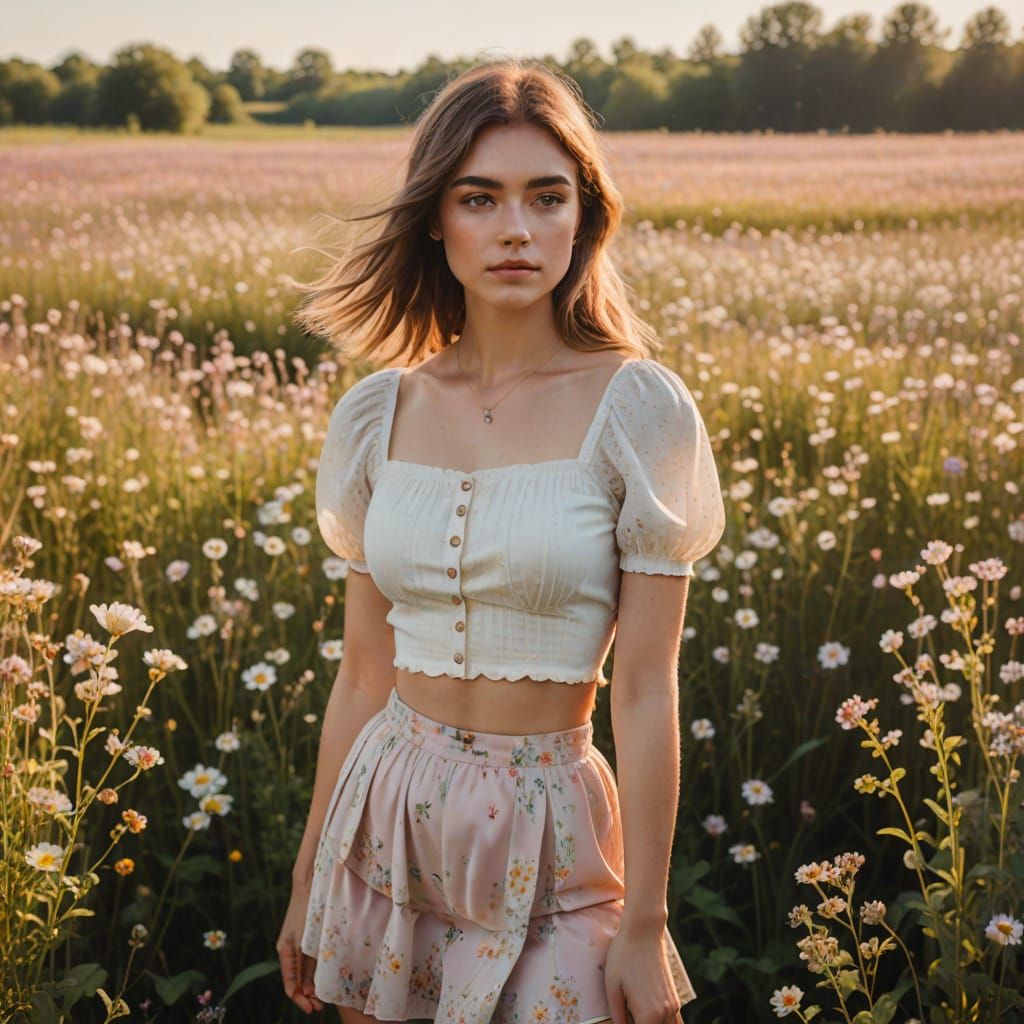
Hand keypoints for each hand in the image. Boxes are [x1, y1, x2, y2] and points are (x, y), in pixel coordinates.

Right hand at [276, 877, 323, 1014]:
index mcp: (285, 952)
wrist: (311, 885)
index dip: (301, 1000)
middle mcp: (290, 950)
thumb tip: (308, 991)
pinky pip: (308, 962)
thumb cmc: (309, 910)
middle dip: (308, 996)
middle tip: (322, 1008)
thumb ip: (308, 964)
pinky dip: (315, 974)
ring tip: (325, 998)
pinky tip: (325, 980)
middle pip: (297, 982)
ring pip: (304, 973)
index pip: (290, 985)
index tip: (313, 1009)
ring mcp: (298, 944)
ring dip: (313, 987)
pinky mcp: (307, 939)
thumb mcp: (308, 941)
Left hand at [604, 921, 684, 1023]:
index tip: (622, 1019)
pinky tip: (646, 1011)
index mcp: (648, 1016)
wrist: (644, 931)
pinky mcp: (674, 997)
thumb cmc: (624, 956)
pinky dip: (661, 1022)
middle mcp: (665, 1014)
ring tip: (634, 1011)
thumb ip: (618, 1016)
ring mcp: (672, 1006)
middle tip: (627, 1012)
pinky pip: (671, 1021)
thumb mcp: (612, 988)